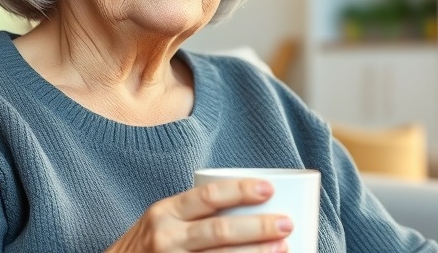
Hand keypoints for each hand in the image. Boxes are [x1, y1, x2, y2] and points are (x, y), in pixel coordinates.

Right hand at [106, 178, 293, 251]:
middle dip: (257, 228)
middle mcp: (166, 238)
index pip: (208, 196)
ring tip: (283, 248)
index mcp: (166, 212)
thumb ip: (197, 213)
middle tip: (286, 224)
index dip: (240, 191)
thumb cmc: (151, 243)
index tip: (269, 189)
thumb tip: (255, 206)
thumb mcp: (165, 220)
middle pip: (219, 231)